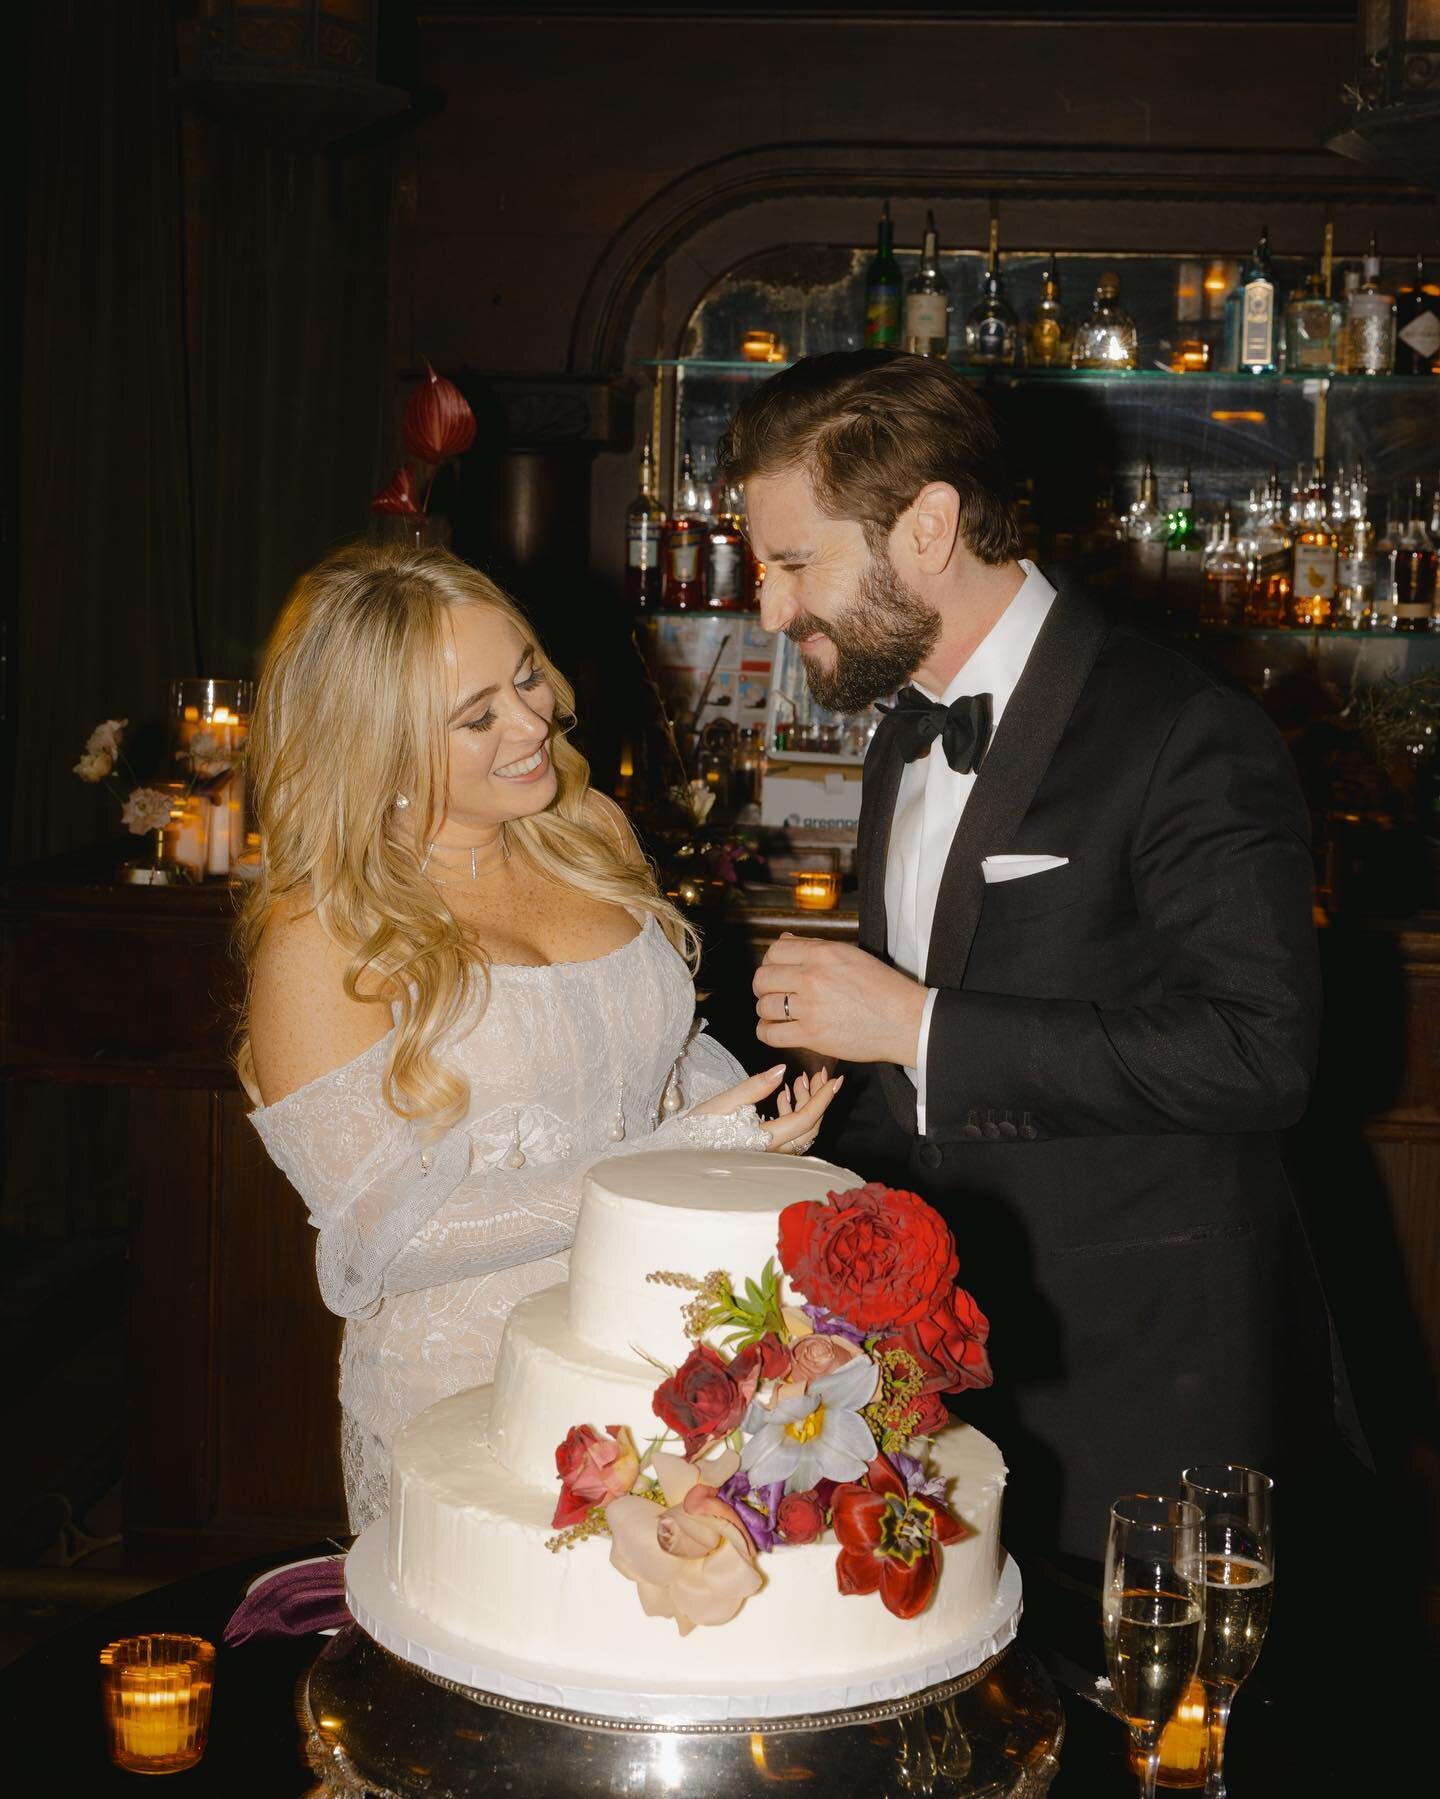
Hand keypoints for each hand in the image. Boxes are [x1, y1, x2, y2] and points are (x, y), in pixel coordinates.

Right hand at [693, 1062, 843, 1153]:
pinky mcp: (764, 1152)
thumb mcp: (723, 1103)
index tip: (834, 1080)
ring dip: (806, 1105)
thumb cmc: (697, 1128)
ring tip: (799, 1081)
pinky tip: (783, 1096)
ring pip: (802, 1133)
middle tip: (819, 1074)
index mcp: (764, 1140)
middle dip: (818, 1099)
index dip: (822, 1099)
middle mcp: (772, 1153)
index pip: (804, 1119)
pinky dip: (793, 1114)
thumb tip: (782, 1070)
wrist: (679, 1152)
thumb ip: (754, 1087)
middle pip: (809, 1128)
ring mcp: (770, 1155)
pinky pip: (790, 1135)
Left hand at [754, 935, 928, 1066]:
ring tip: (778, 1013)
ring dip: (767, 1010)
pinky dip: (767, 1032)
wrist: (906, 1020)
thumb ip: (813, 946)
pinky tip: (776, 1029)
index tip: (776, 971)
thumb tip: (783, 940)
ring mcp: (810, 1008)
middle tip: (774, 993)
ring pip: (764, 1006)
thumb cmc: (883, 988)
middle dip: (763, 986)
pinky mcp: (811, 1036)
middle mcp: (812, 977)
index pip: (774, 951)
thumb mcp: (850, 955)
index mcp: (822, 953)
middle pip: (762, 978)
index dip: (770, 961)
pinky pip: (770, 1034)